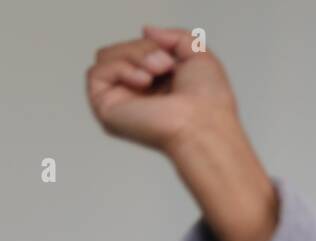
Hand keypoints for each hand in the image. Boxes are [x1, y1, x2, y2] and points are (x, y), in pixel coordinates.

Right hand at [86, 26, 236, 155]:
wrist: (204, 124)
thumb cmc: (209, 103)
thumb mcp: (200, 55)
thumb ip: (175, 36)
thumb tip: (147, 31)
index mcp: (158, 84)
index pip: (137, 49)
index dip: (153, 46)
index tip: (173, 58)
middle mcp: (138, 94)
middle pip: (120, 49)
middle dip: (144, 49)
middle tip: (166, 65)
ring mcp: (121, 101)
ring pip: (106, 56)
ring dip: (133, 55)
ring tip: (157, 72)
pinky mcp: (106, 108)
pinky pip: (96, 72)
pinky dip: (120, 68)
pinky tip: (143, 80)